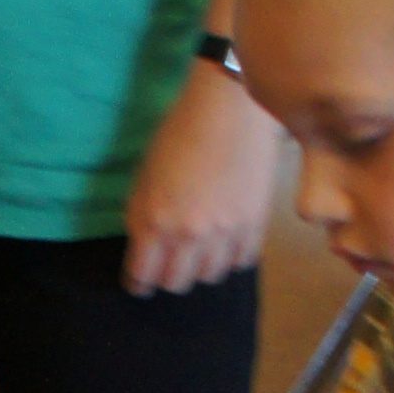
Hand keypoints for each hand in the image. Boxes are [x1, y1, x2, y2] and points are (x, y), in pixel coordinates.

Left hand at [121, 59, 278, 296]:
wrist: (230, 109)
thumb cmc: (179, 134)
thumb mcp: (144, 176)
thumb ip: (139, 216)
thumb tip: (142, 248)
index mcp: (155, 222)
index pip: (141, 277)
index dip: (137, 282)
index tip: (140, 280)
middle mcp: (190, 235)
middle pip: (176, 283)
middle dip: (166, 275)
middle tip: (168, 261)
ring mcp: (226, 233)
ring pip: (209, 276)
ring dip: (200, 266)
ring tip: (198, 248)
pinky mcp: (255, 225)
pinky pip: (240, 261)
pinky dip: (229, 256)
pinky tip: (224, 240)